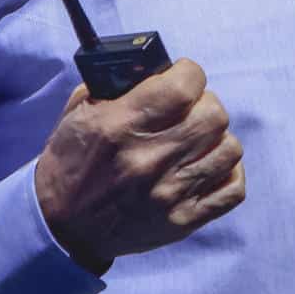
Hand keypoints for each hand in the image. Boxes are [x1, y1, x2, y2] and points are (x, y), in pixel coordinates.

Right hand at [33, 58, 245, 271]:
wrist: (61, 226)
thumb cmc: (71, 163)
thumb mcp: (79, 113)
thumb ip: (116, 84)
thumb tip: (154, 67)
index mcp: (122, 126)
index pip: (185, 85)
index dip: (189, 74)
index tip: (181, 78)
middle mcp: (151, 159)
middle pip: (214, 115)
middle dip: (204, 104)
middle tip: (189, 110)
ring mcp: (171, 194)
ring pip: (229, 149)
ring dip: (216, 139)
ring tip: (197, 140)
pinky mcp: (183, 221)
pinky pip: (233, 189)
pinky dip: (227, 173)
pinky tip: (207, 166)